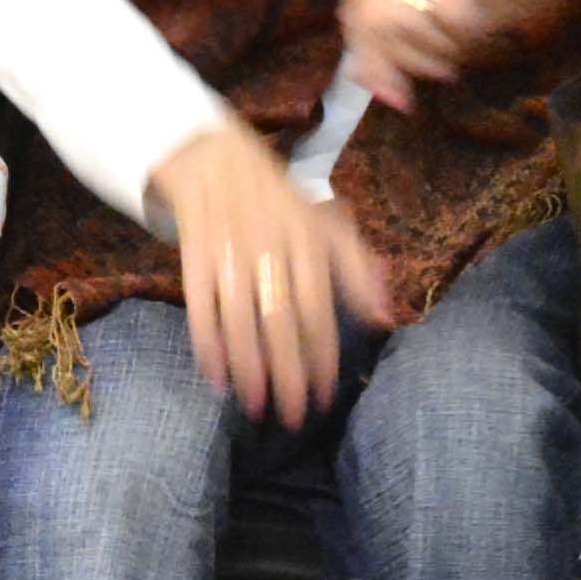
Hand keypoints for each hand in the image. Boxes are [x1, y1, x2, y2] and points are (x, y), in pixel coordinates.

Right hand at [147, 123, 396, 420]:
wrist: (216, 161)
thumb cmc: (280, 204)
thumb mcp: (326, 225)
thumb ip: (357, 269)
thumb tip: (386, 316)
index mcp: (306, 241)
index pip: (317, 309)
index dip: (322, 356)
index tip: (326, 397)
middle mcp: (269, 249)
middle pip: (279, 321)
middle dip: (288, 374)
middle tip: (294, 418)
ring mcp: (228, 253)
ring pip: (239, 321)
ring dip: (248, 368)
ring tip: (258, 407)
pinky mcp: (194, 258)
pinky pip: (199, 309)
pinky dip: (207, 346)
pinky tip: (218, 379)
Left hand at [337, 0, 580, 111]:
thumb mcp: (436, 3)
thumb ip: (398, 34)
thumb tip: (362, 76)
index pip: (355, 14)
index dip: (365, 59)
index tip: (379, 92)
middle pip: (372, 24)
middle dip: (388, 67)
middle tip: (403, 100)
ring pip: (404, 27)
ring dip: (425, 57)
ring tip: (447, 66)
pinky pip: (448, 26)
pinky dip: (458, 43)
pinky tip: (468, 41)